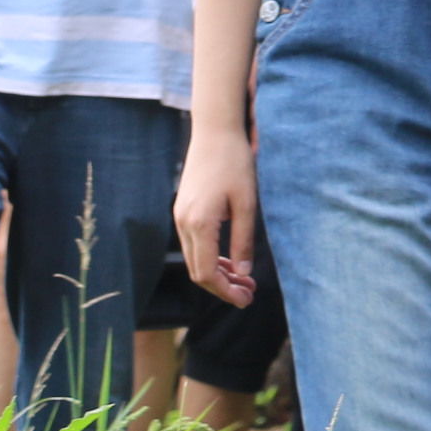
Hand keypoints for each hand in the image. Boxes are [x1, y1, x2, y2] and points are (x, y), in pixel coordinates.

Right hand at [176, 131, 260, 305]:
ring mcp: (180, 217)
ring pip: (195, 259)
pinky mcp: (183, 210)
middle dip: (223, 287)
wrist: (215, 131)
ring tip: (244, 280)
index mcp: (199, 224)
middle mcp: (184, 223)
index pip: (206, 274)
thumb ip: (244, 240)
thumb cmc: (234, 163)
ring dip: (218, 273)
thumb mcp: (246, 203)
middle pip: (197, 271)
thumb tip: (243, 274)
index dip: (226, 292)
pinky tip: (231, 260)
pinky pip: (194, 244)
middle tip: (249, 293)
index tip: (247, 299)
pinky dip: (211, 257)